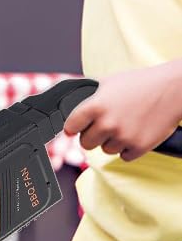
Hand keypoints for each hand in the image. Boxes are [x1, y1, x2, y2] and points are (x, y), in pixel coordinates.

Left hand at [63, 62, 181, 161]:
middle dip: (91, 136)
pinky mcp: (140, 147)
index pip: (71, 126)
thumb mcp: (107, 83)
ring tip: (121, 126)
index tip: (72, 129)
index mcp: (95, 106)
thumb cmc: (139, 83)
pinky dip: (126, 149)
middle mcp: (107, 124)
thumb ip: (89, 95)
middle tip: (99, 128)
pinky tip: (132, 134)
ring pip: (105, 150)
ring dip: (110, 141)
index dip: (71, 127)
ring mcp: (124, 137)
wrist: (170, 90)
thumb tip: (72, 101)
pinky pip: (124, 157)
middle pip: (86, 143)